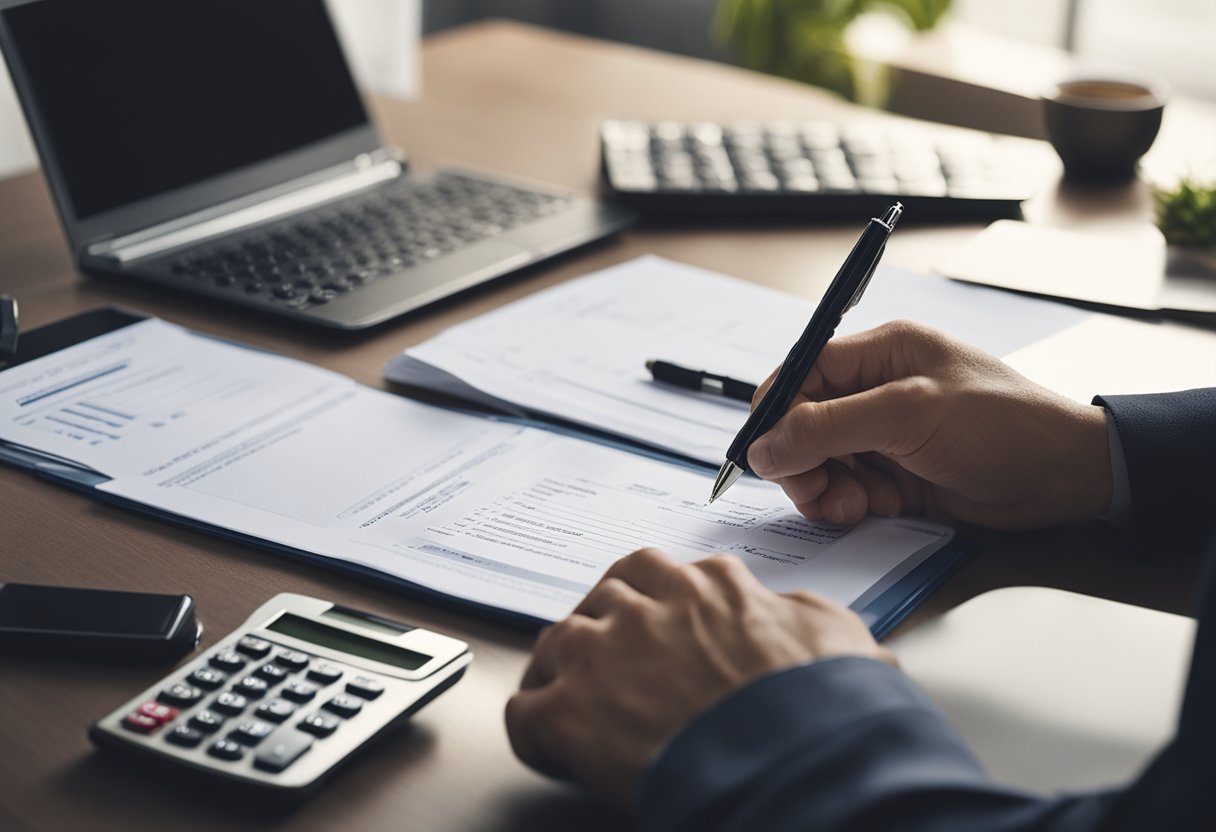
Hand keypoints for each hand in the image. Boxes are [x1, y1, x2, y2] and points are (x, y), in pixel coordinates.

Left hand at [504, 547, 890, 809]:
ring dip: (564, 666)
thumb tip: (788, 611)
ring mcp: (604, 653)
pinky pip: (524, 710)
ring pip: (558, 638)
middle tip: (610, 652)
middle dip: (607, 620)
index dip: (662, 602)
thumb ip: (800, 611)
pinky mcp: (570, 711)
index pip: (666, 573)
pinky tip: (551, 747)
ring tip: (570, 695)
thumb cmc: (822, 706)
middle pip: (606, 594)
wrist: (795, 762)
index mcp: (709, 589)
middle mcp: (649, 608)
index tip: (664, 624)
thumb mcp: (837, 634)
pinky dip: (534, 729)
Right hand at [747, 320, 1111, 528]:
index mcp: (879, 353)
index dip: (776, 416)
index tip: (769, 458)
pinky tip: (881, 507)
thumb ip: (828, 427)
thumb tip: (763, 448)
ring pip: (820, 462)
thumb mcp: (908, 415)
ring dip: (828, 489)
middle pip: (802, 424)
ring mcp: (885, 433)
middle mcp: (876, 389)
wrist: (1068, 476)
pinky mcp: (896, 472)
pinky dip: (852, 504)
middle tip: (821, 494)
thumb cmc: (1002, 425)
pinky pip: (847, 488)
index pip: (799, 374)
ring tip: (860, 505)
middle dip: (804, 463)